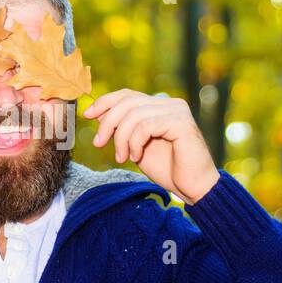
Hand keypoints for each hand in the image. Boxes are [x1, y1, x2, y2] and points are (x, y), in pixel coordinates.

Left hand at [83, 90, 220, 203]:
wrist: (194, 187)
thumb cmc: (168, 169)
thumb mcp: (136, 146)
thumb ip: (123, 129)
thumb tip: (99, 114)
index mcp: (160, 106)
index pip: (128, 95)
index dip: (105, 101)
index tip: (88, 114)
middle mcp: (170, 104)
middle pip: (127, 102)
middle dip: (107, 123)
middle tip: (98, 143)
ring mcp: (177, 111)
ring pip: (134, 114)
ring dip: (121, 138)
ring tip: (122, 157)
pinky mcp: (181, 122)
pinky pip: (145, 125)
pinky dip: (134, 142)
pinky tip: (136, 156)